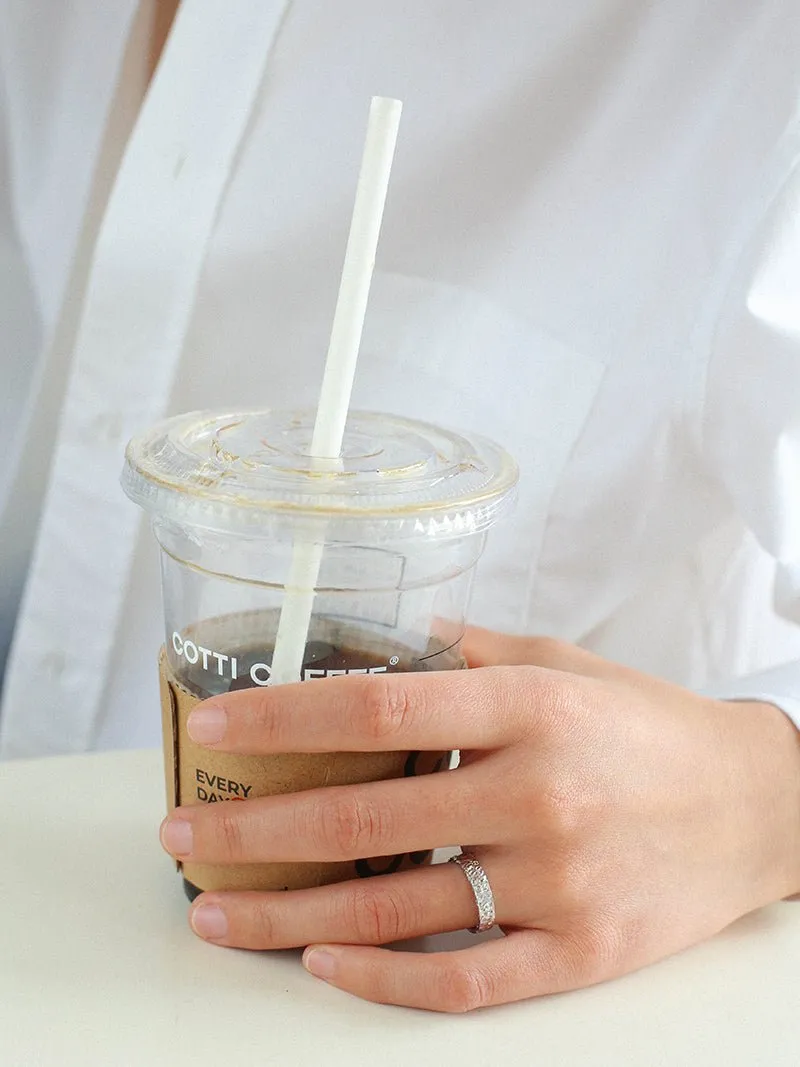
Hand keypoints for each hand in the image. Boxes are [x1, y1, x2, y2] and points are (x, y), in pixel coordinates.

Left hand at [160, 628, 799, 1011]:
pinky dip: (382, 981)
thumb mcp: (569, 662)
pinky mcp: (579, 954)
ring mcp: (557, 885)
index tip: (217, 724)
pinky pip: (464, 983)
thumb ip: (478, 651)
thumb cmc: (651, 724)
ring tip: (215, 912)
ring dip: (287, 917)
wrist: (756, 805)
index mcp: (530, 709)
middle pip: (365, 822)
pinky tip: (321, 964)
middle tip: (184, 832)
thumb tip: (399, 638)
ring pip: (395, 913)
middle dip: (255, 829)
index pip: (378, 710)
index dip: (285, 716)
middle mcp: (538, 795)